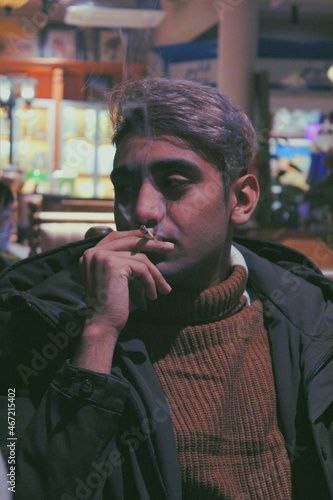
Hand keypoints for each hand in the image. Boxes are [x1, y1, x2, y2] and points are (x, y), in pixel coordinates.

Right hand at [72, 229, 173, 372]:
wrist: (103, 324)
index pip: (116, 236)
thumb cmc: (111, 305)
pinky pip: (142, 268)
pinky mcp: (113, 264)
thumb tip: (146, 245)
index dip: (135, 234)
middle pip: (129, 241)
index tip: (153, 235)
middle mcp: (93, 252)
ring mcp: (102, 256)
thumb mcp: (115, 277)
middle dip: (152, 244)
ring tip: (164, 288)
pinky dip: (151, 282)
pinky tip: (152, 295)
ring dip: (155, 274)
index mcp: (90, 254)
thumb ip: (122, 260)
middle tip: (170, 247)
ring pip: (139, 257)